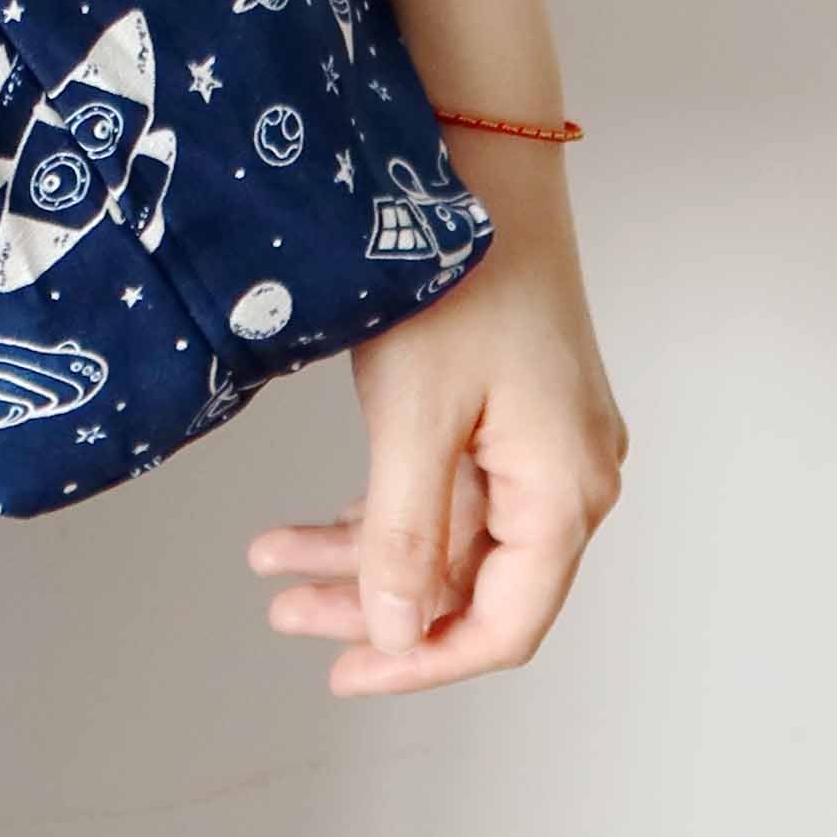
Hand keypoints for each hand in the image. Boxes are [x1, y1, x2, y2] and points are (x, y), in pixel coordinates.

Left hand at [246, 132, 622, 695]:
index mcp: (564, 492)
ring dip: (364, 556)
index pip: (504, 625)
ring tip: (268, 560)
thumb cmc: (457, 281)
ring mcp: (541, 443)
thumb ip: (407, 536)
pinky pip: (449, 488)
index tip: (345, 674)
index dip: (423, 663)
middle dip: (375, 608)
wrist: (482, 161)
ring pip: (451, 537)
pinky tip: (314, 522)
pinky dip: (382, 508)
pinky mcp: (510, 411)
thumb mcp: (417, 419)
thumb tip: (397, 634)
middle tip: (282, 614)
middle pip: (472, 586)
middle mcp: (568, 477)